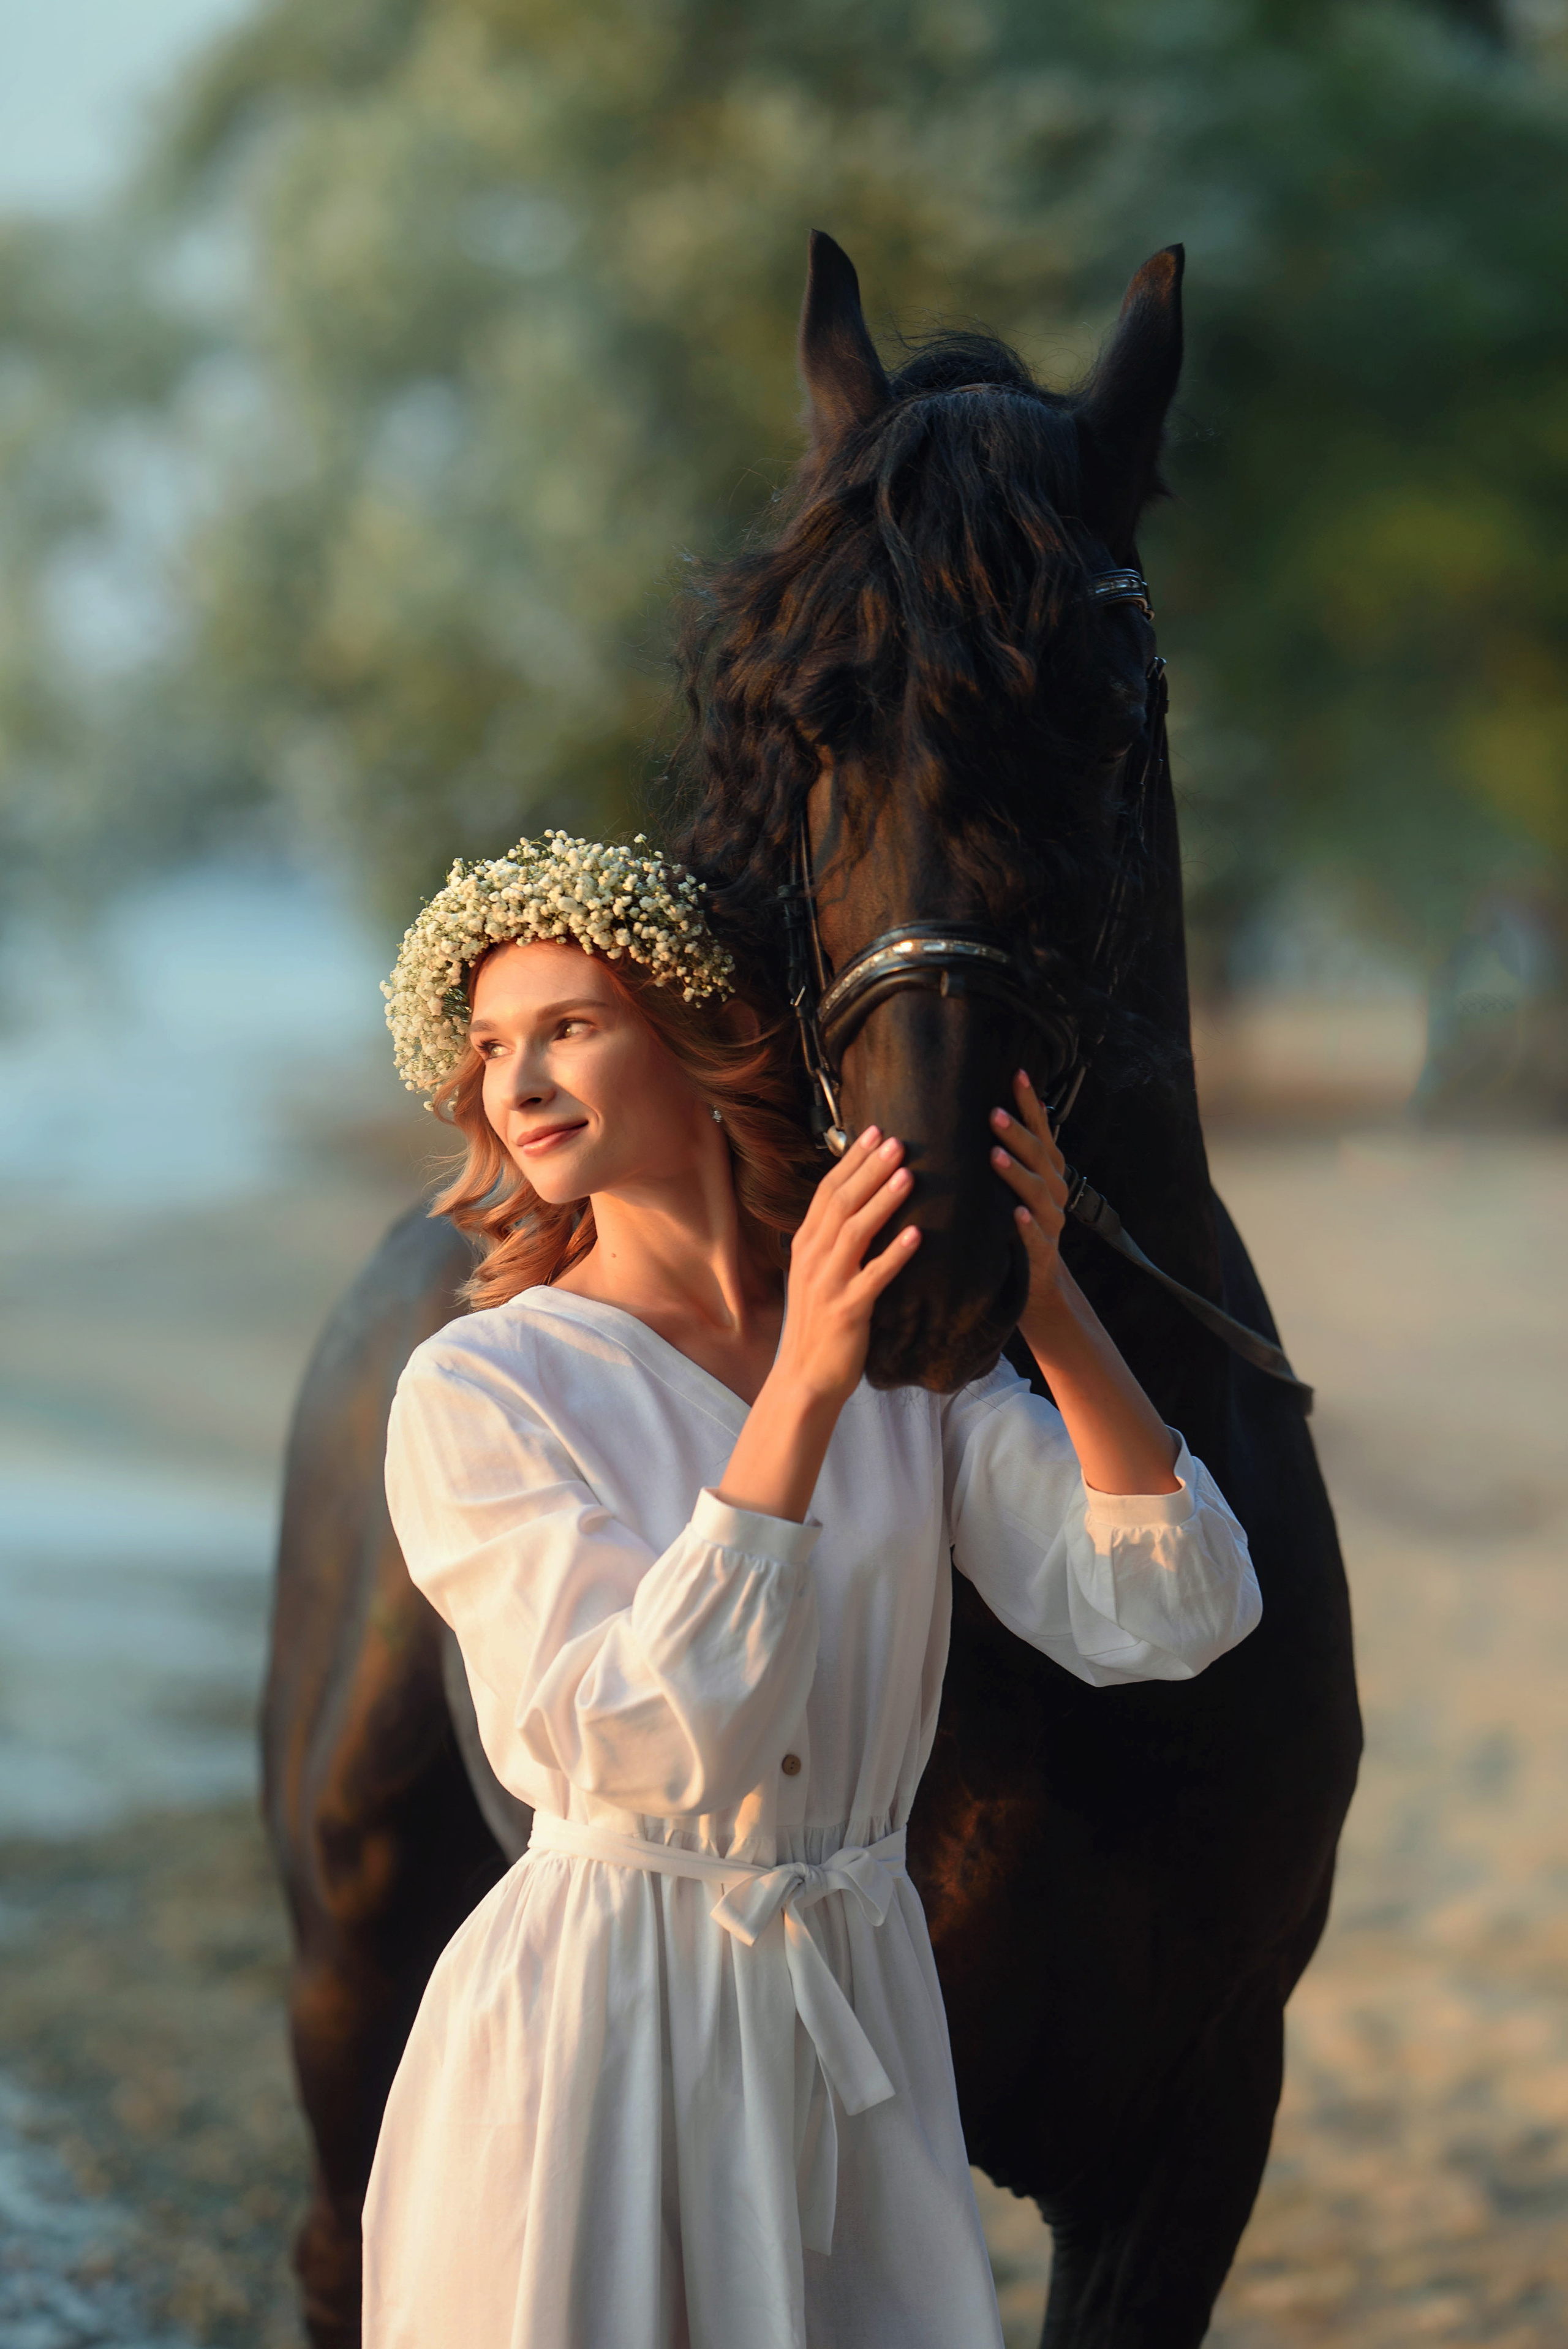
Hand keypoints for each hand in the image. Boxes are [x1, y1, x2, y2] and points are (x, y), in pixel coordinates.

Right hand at [714, 1126, 919, 1522]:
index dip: (851, 1160)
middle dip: (869, 1169)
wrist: (804, 1379)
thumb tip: (861, 1206)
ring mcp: (827, 1284)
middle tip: (898, 1140)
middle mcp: (812, 1259)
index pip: (827, 1192)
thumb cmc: (820, 1326)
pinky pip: (873, 1277)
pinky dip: (894, 1255)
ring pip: (854, 1232)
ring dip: (882, 1201)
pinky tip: (917, 1236)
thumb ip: (834, 1242)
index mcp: (806, 1246)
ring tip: (909, 1175)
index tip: (874, 1131)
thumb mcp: (819, 1276)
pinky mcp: (847, 1311)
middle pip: (840, 1203)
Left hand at [990, 1071, 1177, 1493]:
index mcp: (1045, 1175)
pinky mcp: (1040, 1258)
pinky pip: (1036, 1239)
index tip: (1016, 1072)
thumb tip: (974, 1113)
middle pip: (1040, 1157)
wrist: (1032, 1292)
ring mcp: (1050, 1226)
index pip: (1041, 1132)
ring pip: (1039, 1193)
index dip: (1031, 1104)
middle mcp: (1054, 1195)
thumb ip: (1002, 1158)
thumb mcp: (1007, 1192)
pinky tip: (1015, 1215)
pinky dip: (1027, 1226)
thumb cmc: (1010, 1234)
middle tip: (992, 1112)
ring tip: (994, 1155)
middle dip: (1018, 1132)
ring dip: (1018, 1172)